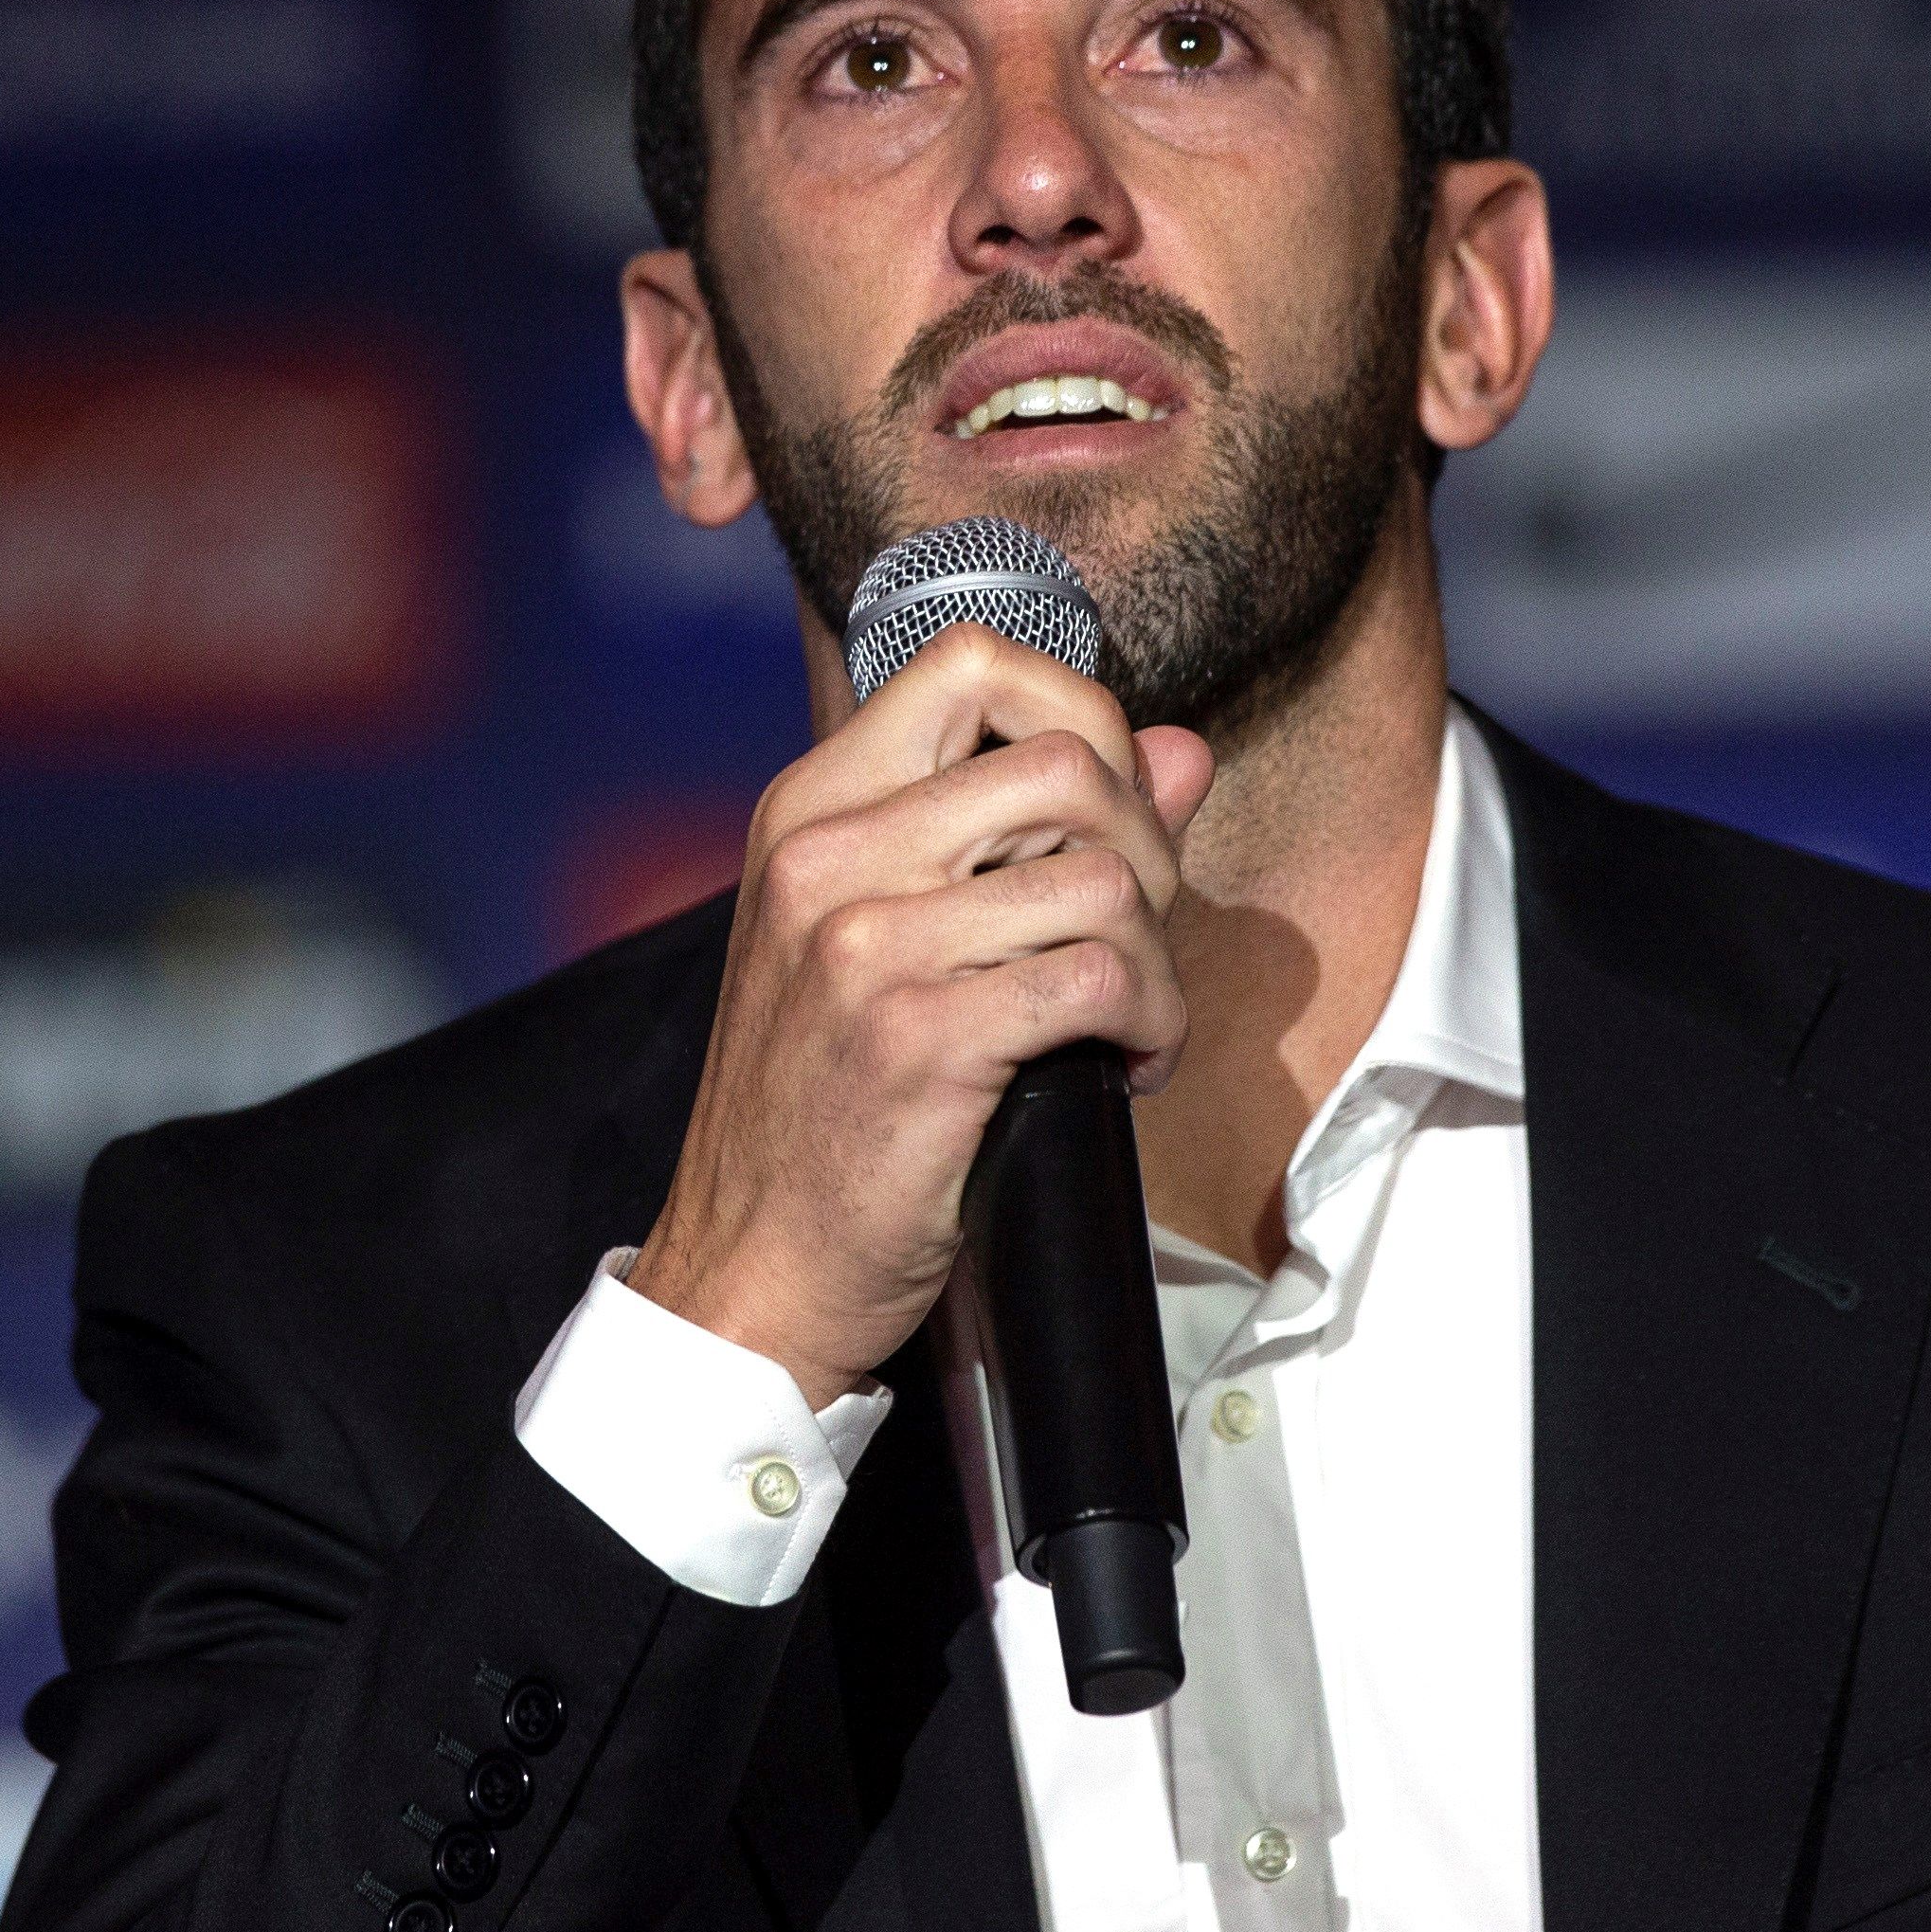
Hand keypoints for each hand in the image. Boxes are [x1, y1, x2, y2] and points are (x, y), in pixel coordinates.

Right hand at [624, 624, 1214, 1410]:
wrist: (748, 1270)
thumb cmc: (826, 1112)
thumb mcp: (895, 941)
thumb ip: (1035, 833)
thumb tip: (1182, 748)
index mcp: (811, 807)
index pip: (972, 661)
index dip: (1080, 714)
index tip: (1104, 817)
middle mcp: (826, 853)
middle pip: (1066, 758)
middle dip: (1146, 849)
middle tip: (1133, 938)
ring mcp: (863, 942)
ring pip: (1104, 877)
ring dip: (1156, 959)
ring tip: (1127, 1022)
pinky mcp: (915, 1036)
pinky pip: (1102, 978)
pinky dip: (1151, 1023)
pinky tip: (1123, 1067)